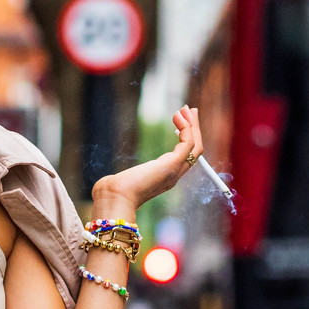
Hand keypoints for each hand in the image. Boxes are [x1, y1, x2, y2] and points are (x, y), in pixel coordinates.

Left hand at [89, 106, 203, 224]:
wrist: (115, 198)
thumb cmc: (114, 191)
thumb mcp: (123, 182)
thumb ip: (125, 179)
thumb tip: (112, 179)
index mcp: (165, 179)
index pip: (185, 158)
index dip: (186, 139)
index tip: (181, 121)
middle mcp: (173, 176)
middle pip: (195, 151)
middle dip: (194, 129)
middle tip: (190, 110)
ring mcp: (174, 172)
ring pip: (196, 147)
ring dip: (193, 125)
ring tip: (186, 109)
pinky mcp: (172, 165)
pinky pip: (188, 144)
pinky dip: (186, 128)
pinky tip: (178, 117)